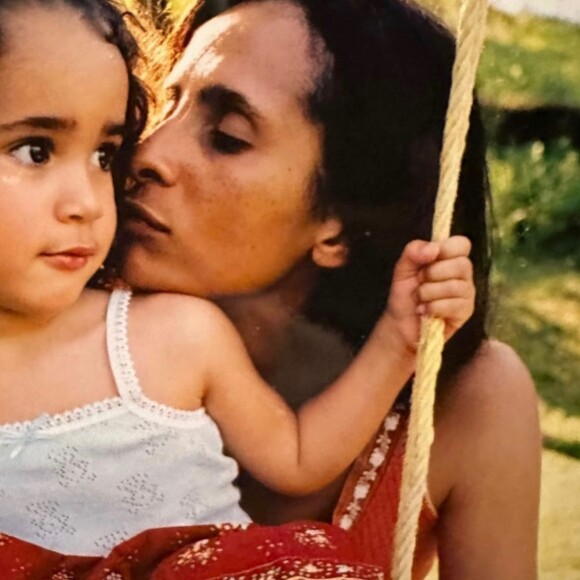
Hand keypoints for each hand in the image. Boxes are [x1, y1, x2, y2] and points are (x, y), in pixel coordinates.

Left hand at [383, 236, 474, 352]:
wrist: (400, 323)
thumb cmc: (405, 294)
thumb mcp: (402, 269)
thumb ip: (413, 252)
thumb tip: (433, 248)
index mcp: (450, 258)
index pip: (462, 244)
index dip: (446, 249)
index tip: (428, 259)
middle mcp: (463, 274)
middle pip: (462, 265)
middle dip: (432, 274)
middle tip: (419, 282)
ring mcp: (466, 293)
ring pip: (455, 286)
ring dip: (428, 293)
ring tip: (420, 299)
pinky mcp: (465, 312)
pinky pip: (453, 305)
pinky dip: (432, 308)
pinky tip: (424, 310)